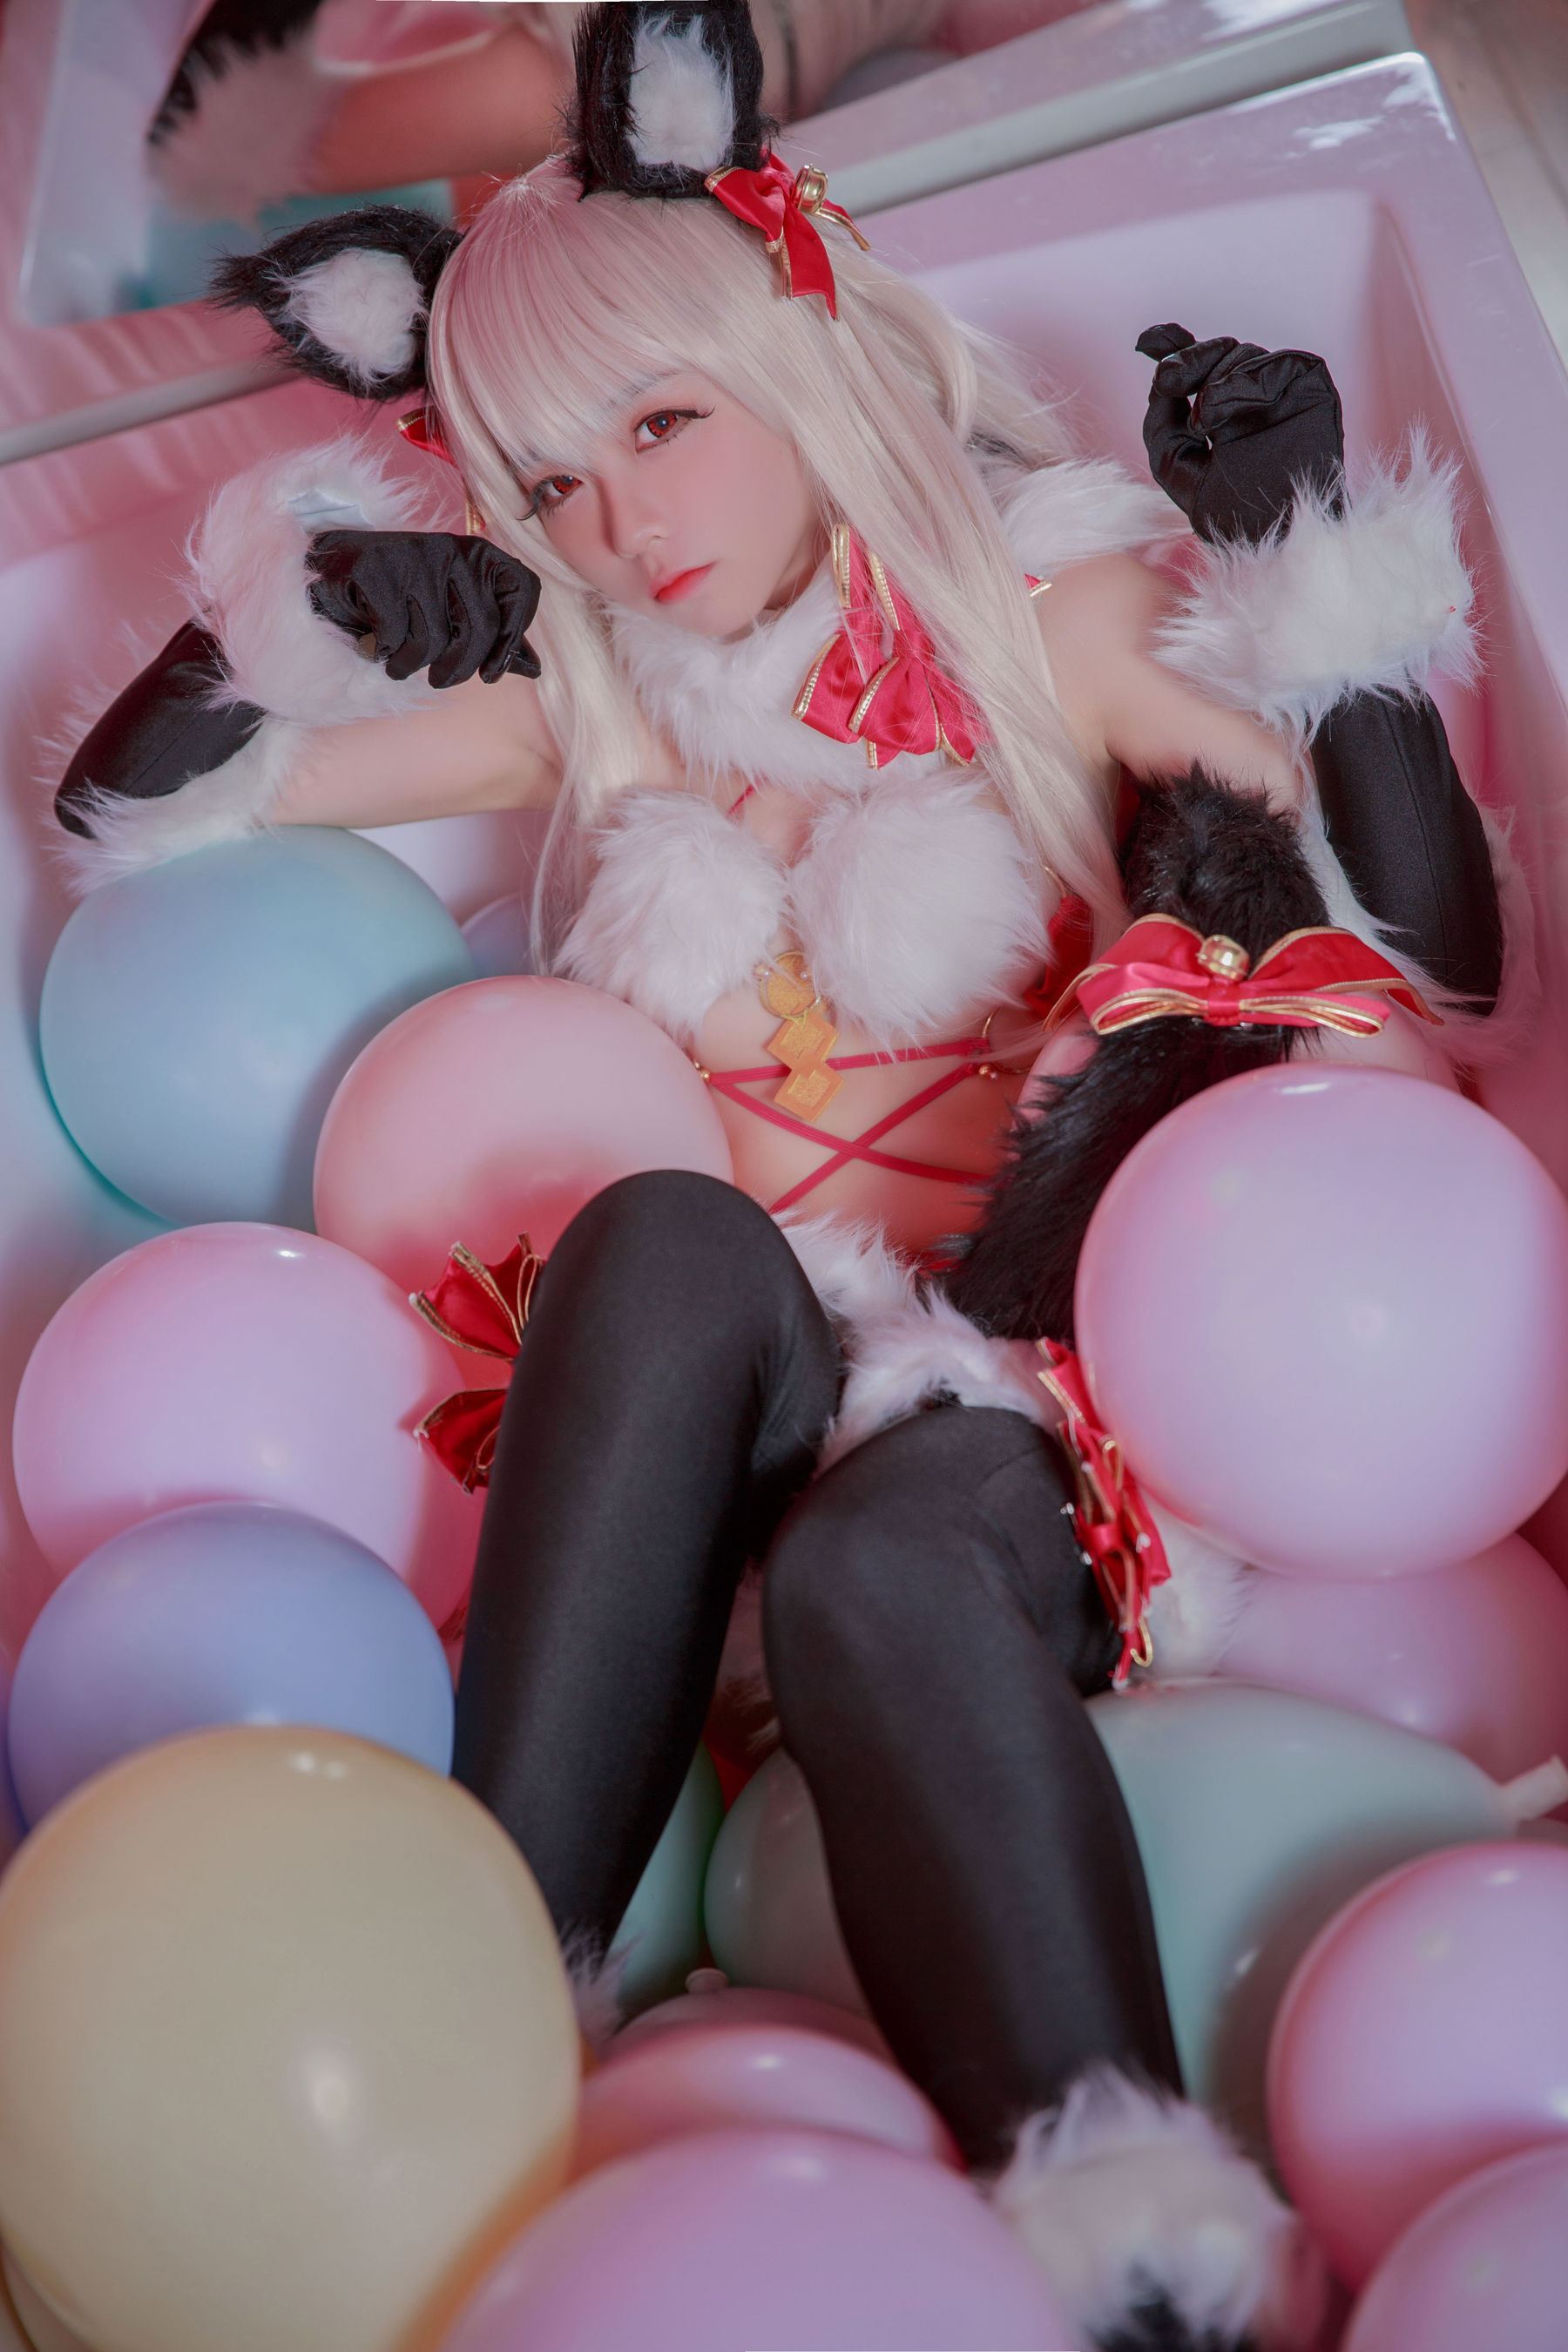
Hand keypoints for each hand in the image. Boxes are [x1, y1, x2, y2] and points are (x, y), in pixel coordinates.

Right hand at [306, 530, 541, 687]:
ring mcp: (413, 554)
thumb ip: (493, 637)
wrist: (332, 574)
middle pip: (479, 626)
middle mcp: (452, 548)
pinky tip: (376, 643)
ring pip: (434, 638)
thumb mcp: (451, 614)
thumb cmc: (401, 599)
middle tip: (442, 680)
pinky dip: (385, 652)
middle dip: (460, 668)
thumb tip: (534, 668)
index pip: (523, 588)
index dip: (513, 637)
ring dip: (413, 664)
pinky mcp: (374, 568)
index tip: (493, 672)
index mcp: (479, 555)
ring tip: (400, 660)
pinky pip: (395, 635)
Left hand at [1135, 323, 1344, 545]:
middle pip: (1218, 352)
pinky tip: (1218, 418)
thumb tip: (1160, 381)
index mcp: (1227, 412)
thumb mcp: (1178, 470)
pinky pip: (1274, 364)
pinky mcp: (1311, 384)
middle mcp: (1255, 397)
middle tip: (1168, 380)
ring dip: (1213, 385)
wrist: (1276, 533)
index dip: (1174, 344)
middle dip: (1188, 360)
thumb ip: (1161, 427)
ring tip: (1203, 425)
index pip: (1202, 365)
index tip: (1145, 342)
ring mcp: (1285, 389)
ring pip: (1242, 354)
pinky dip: (1239, 386)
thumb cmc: (1234, 514)